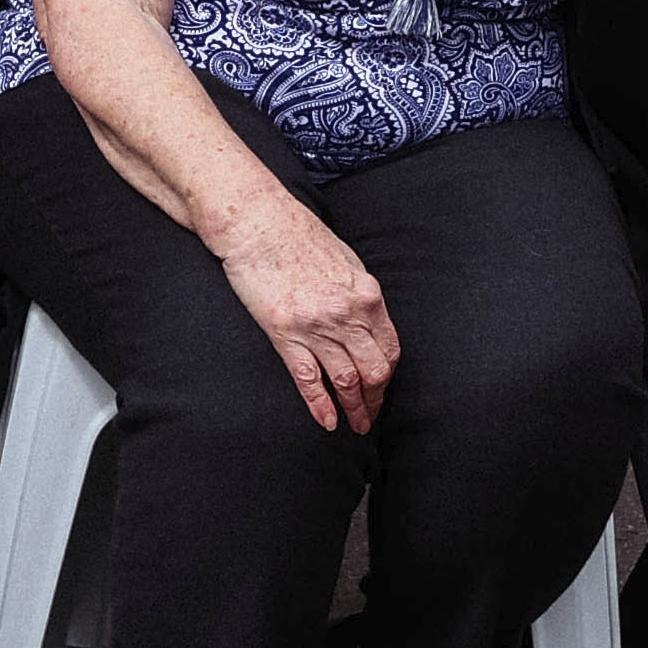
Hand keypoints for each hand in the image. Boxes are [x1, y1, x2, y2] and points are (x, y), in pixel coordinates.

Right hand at [219, 203, 400, 432]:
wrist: (257, 222)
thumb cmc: (298, 235)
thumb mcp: (345, 261)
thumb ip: (359, 295)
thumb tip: (366, 322)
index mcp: (367, 295)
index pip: (390, 348)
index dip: (388, 375)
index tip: (382, 387)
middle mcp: (347, 314)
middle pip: (374, 370)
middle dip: (376, 399)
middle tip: (371, 416)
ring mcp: (316, 326)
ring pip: (346, 380)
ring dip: (354, 408)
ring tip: (355, 425)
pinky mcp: (285, 333)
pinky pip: (309, 379)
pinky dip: (321, 405)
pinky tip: (327, 422)